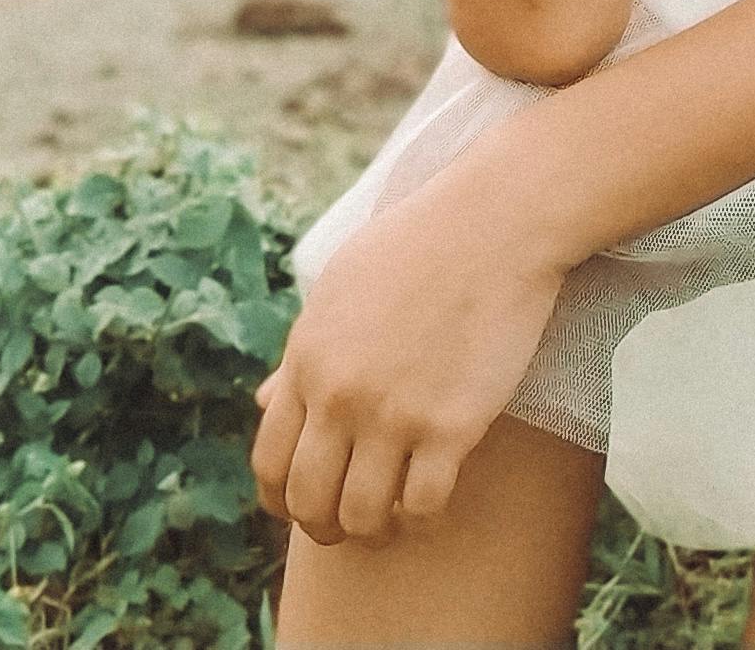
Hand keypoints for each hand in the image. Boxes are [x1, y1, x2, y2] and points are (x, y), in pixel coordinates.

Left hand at [252, 168, 569, 548]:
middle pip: (309, 501)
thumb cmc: (417, 247)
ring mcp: (394, 413)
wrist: (492, 224)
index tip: (303, 506)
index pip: (269, 461)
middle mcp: (341, 394)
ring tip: (391, 520)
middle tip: (347, 526)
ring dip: (372, 531)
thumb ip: (302, 353)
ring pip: (362, 517)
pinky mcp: (451, 426)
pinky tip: (433, 500)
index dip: (280, 499)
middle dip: (323, 527)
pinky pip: (422, 507)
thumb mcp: (339, 289)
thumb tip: (262, 402)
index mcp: (307, 359)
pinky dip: (422, 519)